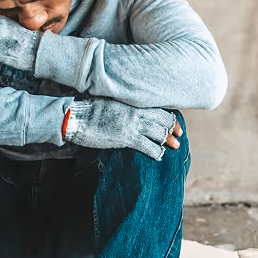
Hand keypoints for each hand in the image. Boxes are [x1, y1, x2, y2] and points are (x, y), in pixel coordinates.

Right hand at [65, 100, 180, 159]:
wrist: (78, 117)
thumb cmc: (89, 110)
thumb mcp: (110, 102)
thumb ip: (123, 106)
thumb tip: (127, 111)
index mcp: (132, 102)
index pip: (158, 107)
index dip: (169, 115)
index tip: (174, 122)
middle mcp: (137, 112)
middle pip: (163, 119)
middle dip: (173, 127)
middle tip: (179, 135)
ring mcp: (133, 125)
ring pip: (160, 132)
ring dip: (169, 140)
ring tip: (175, 146)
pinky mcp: (128, 138)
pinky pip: (149, 146)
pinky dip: (156, 152)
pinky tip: (159, 155)